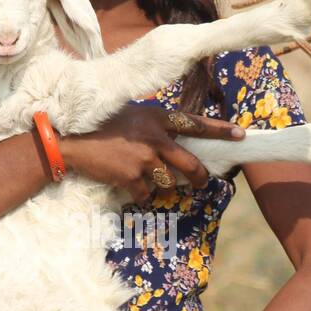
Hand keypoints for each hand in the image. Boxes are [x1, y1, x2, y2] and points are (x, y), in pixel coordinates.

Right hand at [59, 104, 244, 204]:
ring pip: (169, 183)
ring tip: (153, 182)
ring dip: (164, 187)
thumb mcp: (130, 113)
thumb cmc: (98, 123)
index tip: (240, 135)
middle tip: (204, 182)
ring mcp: (143, 159)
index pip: (195, 124)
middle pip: (190, 164)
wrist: (70, 140)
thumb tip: (170, 138)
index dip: (220, 130)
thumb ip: (152, 123)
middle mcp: (154, 138)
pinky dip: (144, 197)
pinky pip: (148, 195)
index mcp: (156, 117)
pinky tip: (134, 191)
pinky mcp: (130, 177)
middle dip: (201, 177)